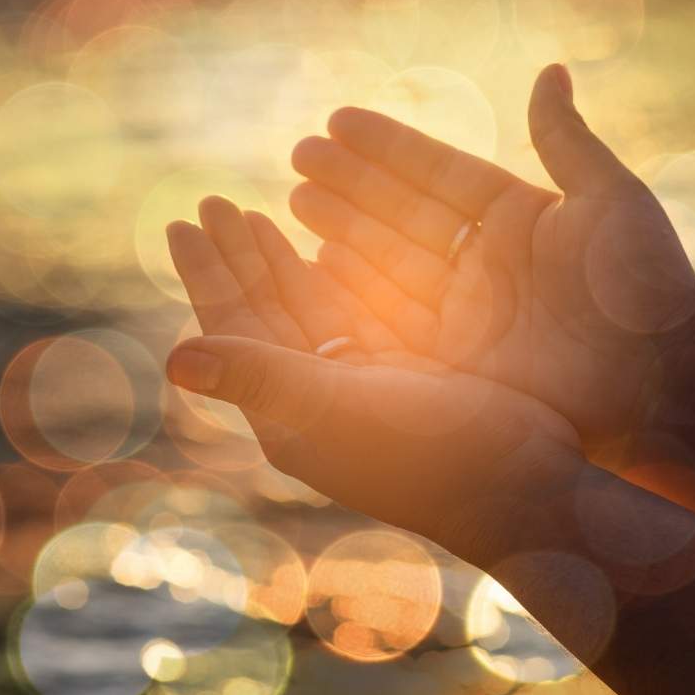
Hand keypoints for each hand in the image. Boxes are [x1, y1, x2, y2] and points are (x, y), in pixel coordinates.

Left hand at [164, 202, 581, 564]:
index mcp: (287, 415)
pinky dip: (336, 278)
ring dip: (280, 262)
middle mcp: (315, 403)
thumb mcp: (337, 408)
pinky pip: (355, 316)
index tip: (181, 220)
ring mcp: (360, 391)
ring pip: (306, 310)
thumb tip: (169, 359)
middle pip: (262, 314)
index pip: (233, 329)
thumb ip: (257, 375)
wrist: (525, 492)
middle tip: (212, 202)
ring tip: (255, 214)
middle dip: (238, 257)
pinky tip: (325, 246)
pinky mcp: (405, 379)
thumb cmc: (432, 456)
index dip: (207, 273)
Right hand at [288, 64, 694, 452]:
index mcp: (519, 218)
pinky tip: (313, 262)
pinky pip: (391, 319)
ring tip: (291, 198)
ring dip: (340, 229)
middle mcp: (485, 264)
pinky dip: (352, 291)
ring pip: (387, 261)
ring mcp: (467, 315)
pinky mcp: (455, 364)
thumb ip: (565, 138)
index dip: (387, 147)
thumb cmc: (647, 291)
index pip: (438, 173)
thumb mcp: (610, 199)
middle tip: (297, 155)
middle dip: (349, 185)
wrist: (668, 390)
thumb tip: (551, 69)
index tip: (336, 119)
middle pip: (402, 214)